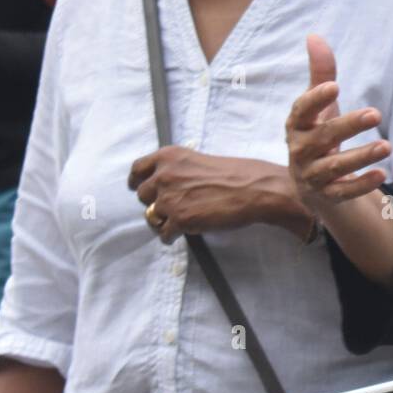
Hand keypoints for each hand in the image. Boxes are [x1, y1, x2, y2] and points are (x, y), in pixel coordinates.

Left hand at [128, 148, 303, 243]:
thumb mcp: (199, 160)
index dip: (137, 181)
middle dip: (155, 203)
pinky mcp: (179, 221)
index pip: (137, 169)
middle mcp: (164, 175)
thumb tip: (167, 185)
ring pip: (151, 217)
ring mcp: (170, 199)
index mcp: (169, 156)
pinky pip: (164, 234)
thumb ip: (178, 169)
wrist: (256, 190)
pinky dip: (171, 236)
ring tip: (178, 223)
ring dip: (162, 221)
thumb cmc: (236, 174)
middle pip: (143, 196)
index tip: (139, 188)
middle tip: (171, 207)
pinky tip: (182, 233)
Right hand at [286, 35, 391, 208]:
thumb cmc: (318, 134)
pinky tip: (382, 174)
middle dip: (349, 126)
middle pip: (324, 137)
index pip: (302, 110)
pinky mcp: (327, 195)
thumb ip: (320, 74)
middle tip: (376, 114)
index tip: (335, 86)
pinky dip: (362, 184)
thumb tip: (314, 36)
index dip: (316, 99)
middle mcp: (300, 150)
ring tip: (387, 147)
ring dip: (361, 157)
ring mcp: (312, 175)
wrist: (312, 183)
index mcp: (297, 125)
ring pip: (335, 167)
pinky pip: (344, 192)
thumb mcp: (320, 106)